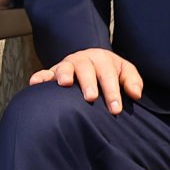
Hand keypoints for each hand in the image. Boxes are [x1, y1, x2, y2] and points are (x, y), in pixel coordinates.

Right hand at [30, 48, 144, 114]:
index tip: (115, 109)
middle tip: (91, 98)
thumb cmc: (110, 72)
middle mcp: (83, 60)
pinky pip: (45, 73)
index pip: (108, 75)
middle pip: (85, 69)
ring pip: (65, 68)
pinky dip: (40, 77)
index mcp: (102, 59)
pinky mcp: (54, 72)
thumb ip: (132, 81)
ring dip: (64, 75)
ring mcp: (67, 65)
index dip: (112, 92)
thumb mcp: (125, 72)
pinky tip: (34, 83)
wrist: (93, 61)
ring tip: (65, 84)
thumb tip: (135, 94)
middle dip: (88, 83)